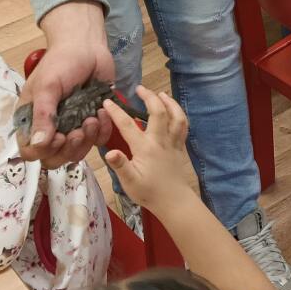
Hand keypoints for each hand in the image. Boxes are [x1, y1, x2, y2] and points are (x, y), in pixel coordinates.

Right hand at [20, 1, 113, 168]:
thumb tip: (38, 144)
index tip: (58, 136)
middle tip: (78, 130)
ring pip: (77, 153)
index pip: (31, 152)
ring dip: (86, 140)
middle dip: (69, 149)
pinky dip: (102, 131)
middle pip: (55, 159)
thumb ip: (43, 115)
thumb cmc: (62, 62)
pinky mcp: (92, 122)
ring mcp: (72, 126)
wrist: (87, 46)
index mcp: (32, 119)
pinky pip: (97, 140)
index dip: (44, 152)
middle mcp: (50, 127)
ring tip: (92, 118)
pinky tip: (102, 112)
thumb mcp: (48, 86)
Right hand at [102, 87, 196, 216]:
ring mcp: (173, 142)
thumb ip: (120, 165)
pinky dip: (179, 114)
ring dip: (169, 102)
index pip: (128, 125)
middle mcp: (160, 140)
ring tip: (161, 94)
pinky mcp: (181, 147)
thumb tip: (110, 151)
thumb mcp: (129, 181)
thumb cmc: (149, 192)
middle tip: (140, 88)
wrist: (174, 201)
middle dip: (149, 97)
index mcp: (145, 147)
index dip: (116, 112)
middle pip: (157, 112)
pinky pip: (183, 125)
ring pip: (176, 116)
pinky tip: (175, 111)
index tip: (107, 101)